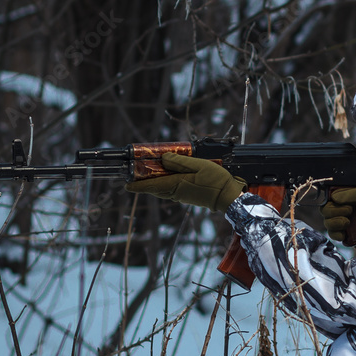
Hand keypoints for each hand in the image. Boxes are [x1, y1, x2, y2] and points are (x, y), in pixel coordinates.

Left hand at [125, 152, 245, 212]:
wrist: (228, 197)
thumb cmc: (216, 181)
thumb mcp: (199, 166)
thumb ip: (180, 162)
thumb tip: (163, 158)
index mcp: (176, 185)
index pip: (151, 185)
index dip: (137, 185)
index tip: (126, 185)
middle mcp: (176, 193)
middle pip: (155, 188)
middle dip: (144, 183)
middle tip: (133, 177)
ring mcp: (182, 196)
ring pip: (162, 189)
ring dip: (154, 183)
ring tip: (148, 175)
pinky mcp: (188, 197)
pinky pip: (171, 190)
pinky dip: (165, 184)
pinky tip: (168, 177)